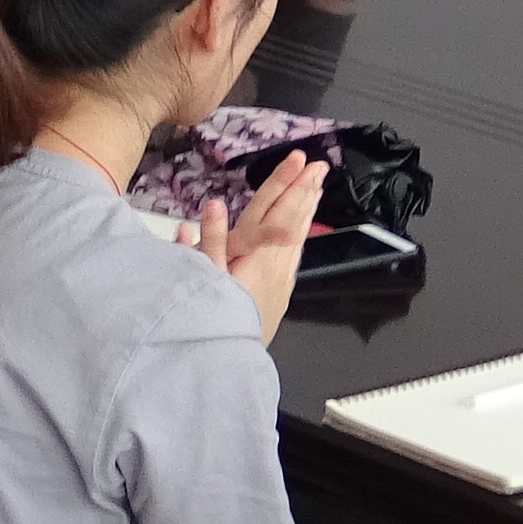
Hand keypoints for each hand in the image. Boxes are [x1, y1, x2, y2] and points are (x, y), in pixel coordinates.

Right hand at [191, 150, 325, 336]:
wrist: (228, 361)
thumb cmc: (214, 320)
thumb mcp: (204, 279)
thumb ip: (209, 242)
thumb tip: (213, 206)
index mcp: (255, 256)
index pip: (274, 210)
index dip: (286, 183)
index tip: (299, 162)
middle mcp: (274, 265)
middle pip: (291, 219)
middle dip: (304, 191)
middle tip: (318, 168)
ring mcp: (280, 280)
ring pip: (297, 237)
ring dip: (306, 211)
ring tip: (316, 191)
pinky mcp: (280, 294)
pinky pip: (293, 257)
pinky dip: (299, 237)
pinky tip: (300, 233)